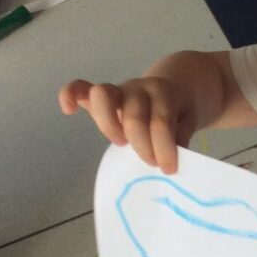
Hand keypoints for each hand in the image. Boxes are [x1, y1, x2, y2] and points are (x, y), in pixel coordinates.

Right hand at [58, 76, 198, 173]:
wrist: (175, 88)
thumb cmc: (179, 111)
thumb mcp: (189, 122)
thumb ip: (181, 136)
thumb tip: (170, 159)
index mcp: (164, 94)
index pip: (161, 122)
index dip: (164, 148)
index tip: (170, 169)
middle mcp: (139, 88)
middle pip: (133, 116)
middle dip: (142, 146)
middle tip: (151, 162)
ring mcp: (119, 90)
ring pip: (104, 97)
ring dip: (109, 125)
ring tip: (121, 143)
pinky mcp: (100, 96)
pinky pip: (80, 88)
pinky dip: (70, 95)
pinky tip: (68, 110)